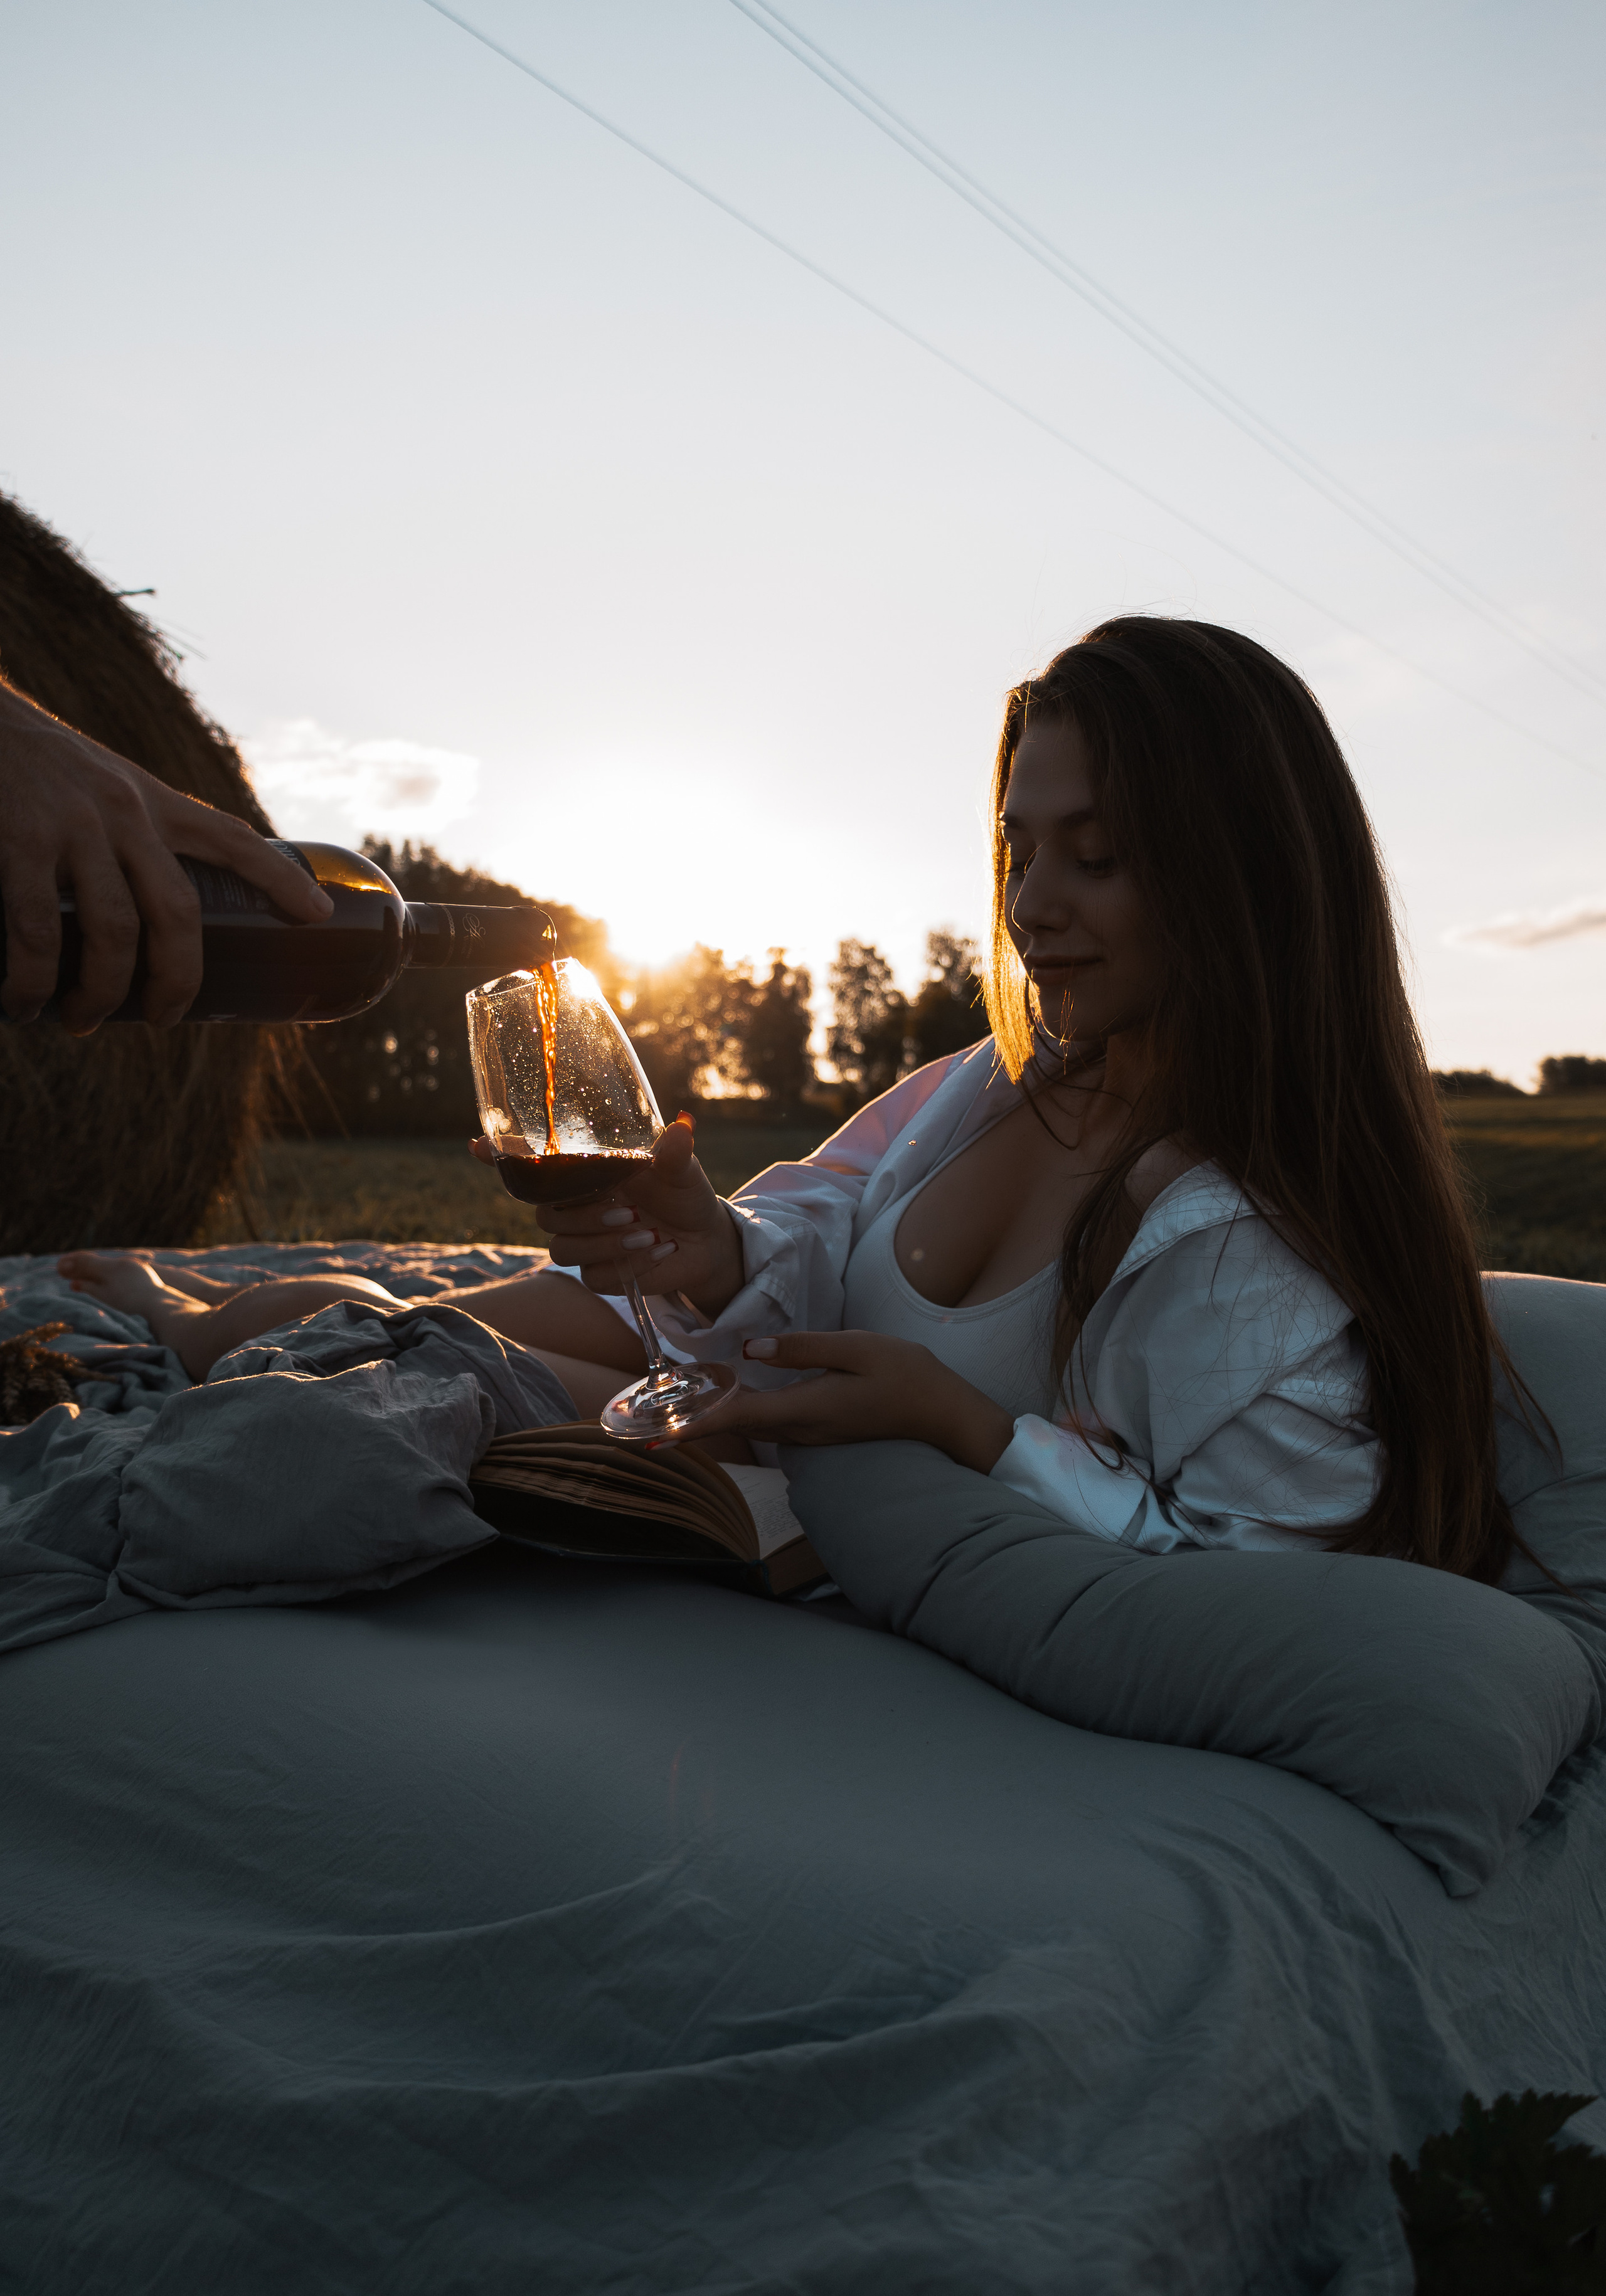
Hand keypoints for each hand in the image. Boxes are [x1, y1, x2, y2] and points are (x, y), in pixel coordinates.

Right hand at [0, 679, 333, 1030]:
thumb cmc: (35, 765)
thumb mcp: (103, 781)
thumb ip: (132, 829)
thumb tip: (150, 908)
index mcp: (151, 800)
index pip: (231, 838)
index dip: (280, 878)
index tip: (319, 915)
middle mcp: (124, 811)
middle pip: (177, 911)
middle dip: (176, 979)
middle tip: (163, 1019)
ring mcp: (73, 826)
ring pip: (114, 930)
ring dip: (102, 991)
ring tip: (83, 1023)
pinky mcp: (19, 839)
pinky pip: (39, 928)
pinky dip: (33, 977)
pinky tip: (26, 1002)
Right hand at [469, 1114, 746, 1313]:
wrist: (704, 1239)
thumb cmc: (683, 1194)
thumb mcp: (682, 1169)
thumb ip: (674, 1152)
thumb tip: (681, 1126)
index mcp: (585, 1173)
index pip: (531, 1166)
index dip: (499, 1157)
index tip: (478, 1145)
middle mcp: (574, 1207)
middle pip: (544, 1215)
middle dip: (584, 1215)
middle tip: (628, 1210)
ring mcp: (582, 1243)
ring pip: (562, 1249)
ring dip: (606, 1243)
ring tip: (647, 1233)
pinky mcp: (598, 1275)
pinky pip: (594, 1276)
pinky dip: (629, 1264)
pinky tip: (659, 1251)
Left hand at [685, 1329, 1016, 1470]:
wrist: (944, 1414)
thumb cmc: (905, 1375)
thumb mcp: (856, 1349)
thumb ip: (801, 1349)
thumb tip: (749, 1352)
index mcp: (806, 1408)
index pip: (738, 1416)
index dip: (693, 1426)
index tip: (655, 1437)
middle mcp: (802, 1429)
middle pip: (736, 1426)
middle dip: (692, 1424)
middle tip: (647, 1418)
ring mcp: (812, 1434)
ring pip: (751, 1426)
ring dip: (714, 1420)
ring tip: (675, 1407)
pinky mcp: (821, 1430)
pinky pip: (769, 1424)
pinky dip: (741, 1414)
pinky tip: (728, 1399)